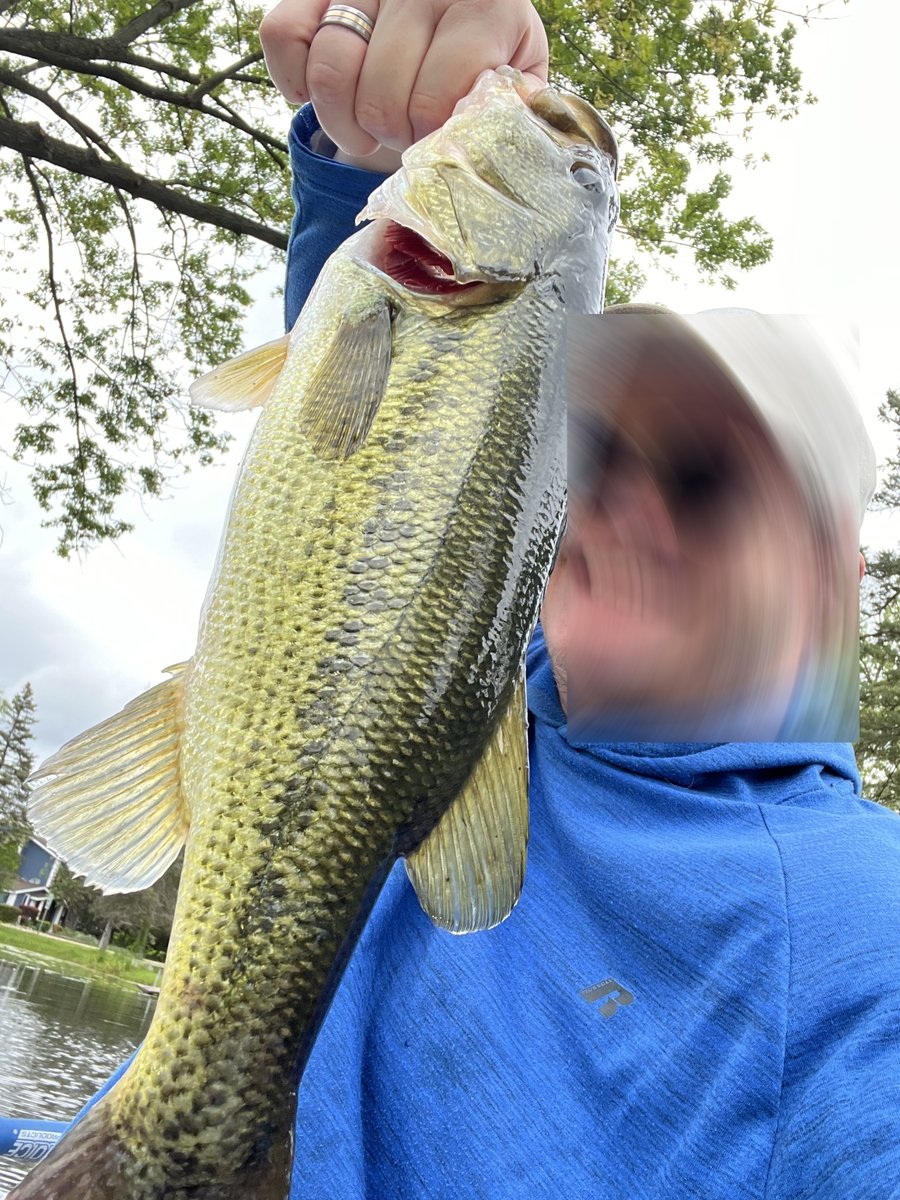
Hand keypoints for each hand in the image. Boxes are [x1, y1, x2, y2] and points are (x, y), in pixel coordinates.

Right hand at [260, 0, 548, 167]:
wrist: (461, 7)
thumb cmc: (490, 54)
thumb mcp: (521, 77)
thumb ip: (518, 111)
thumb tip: (493, 150)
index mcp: (483, 6)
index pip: (436, 101)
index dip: (431, 141)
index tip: (439, 144)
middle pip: (380, 99)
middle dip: (390, 139)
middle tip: (405, 139)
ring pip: (330, 73)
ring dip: (342, 124)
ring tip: (366, 133)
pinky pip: (282, 36)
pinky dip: (294, 81)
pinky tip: (319, 96)